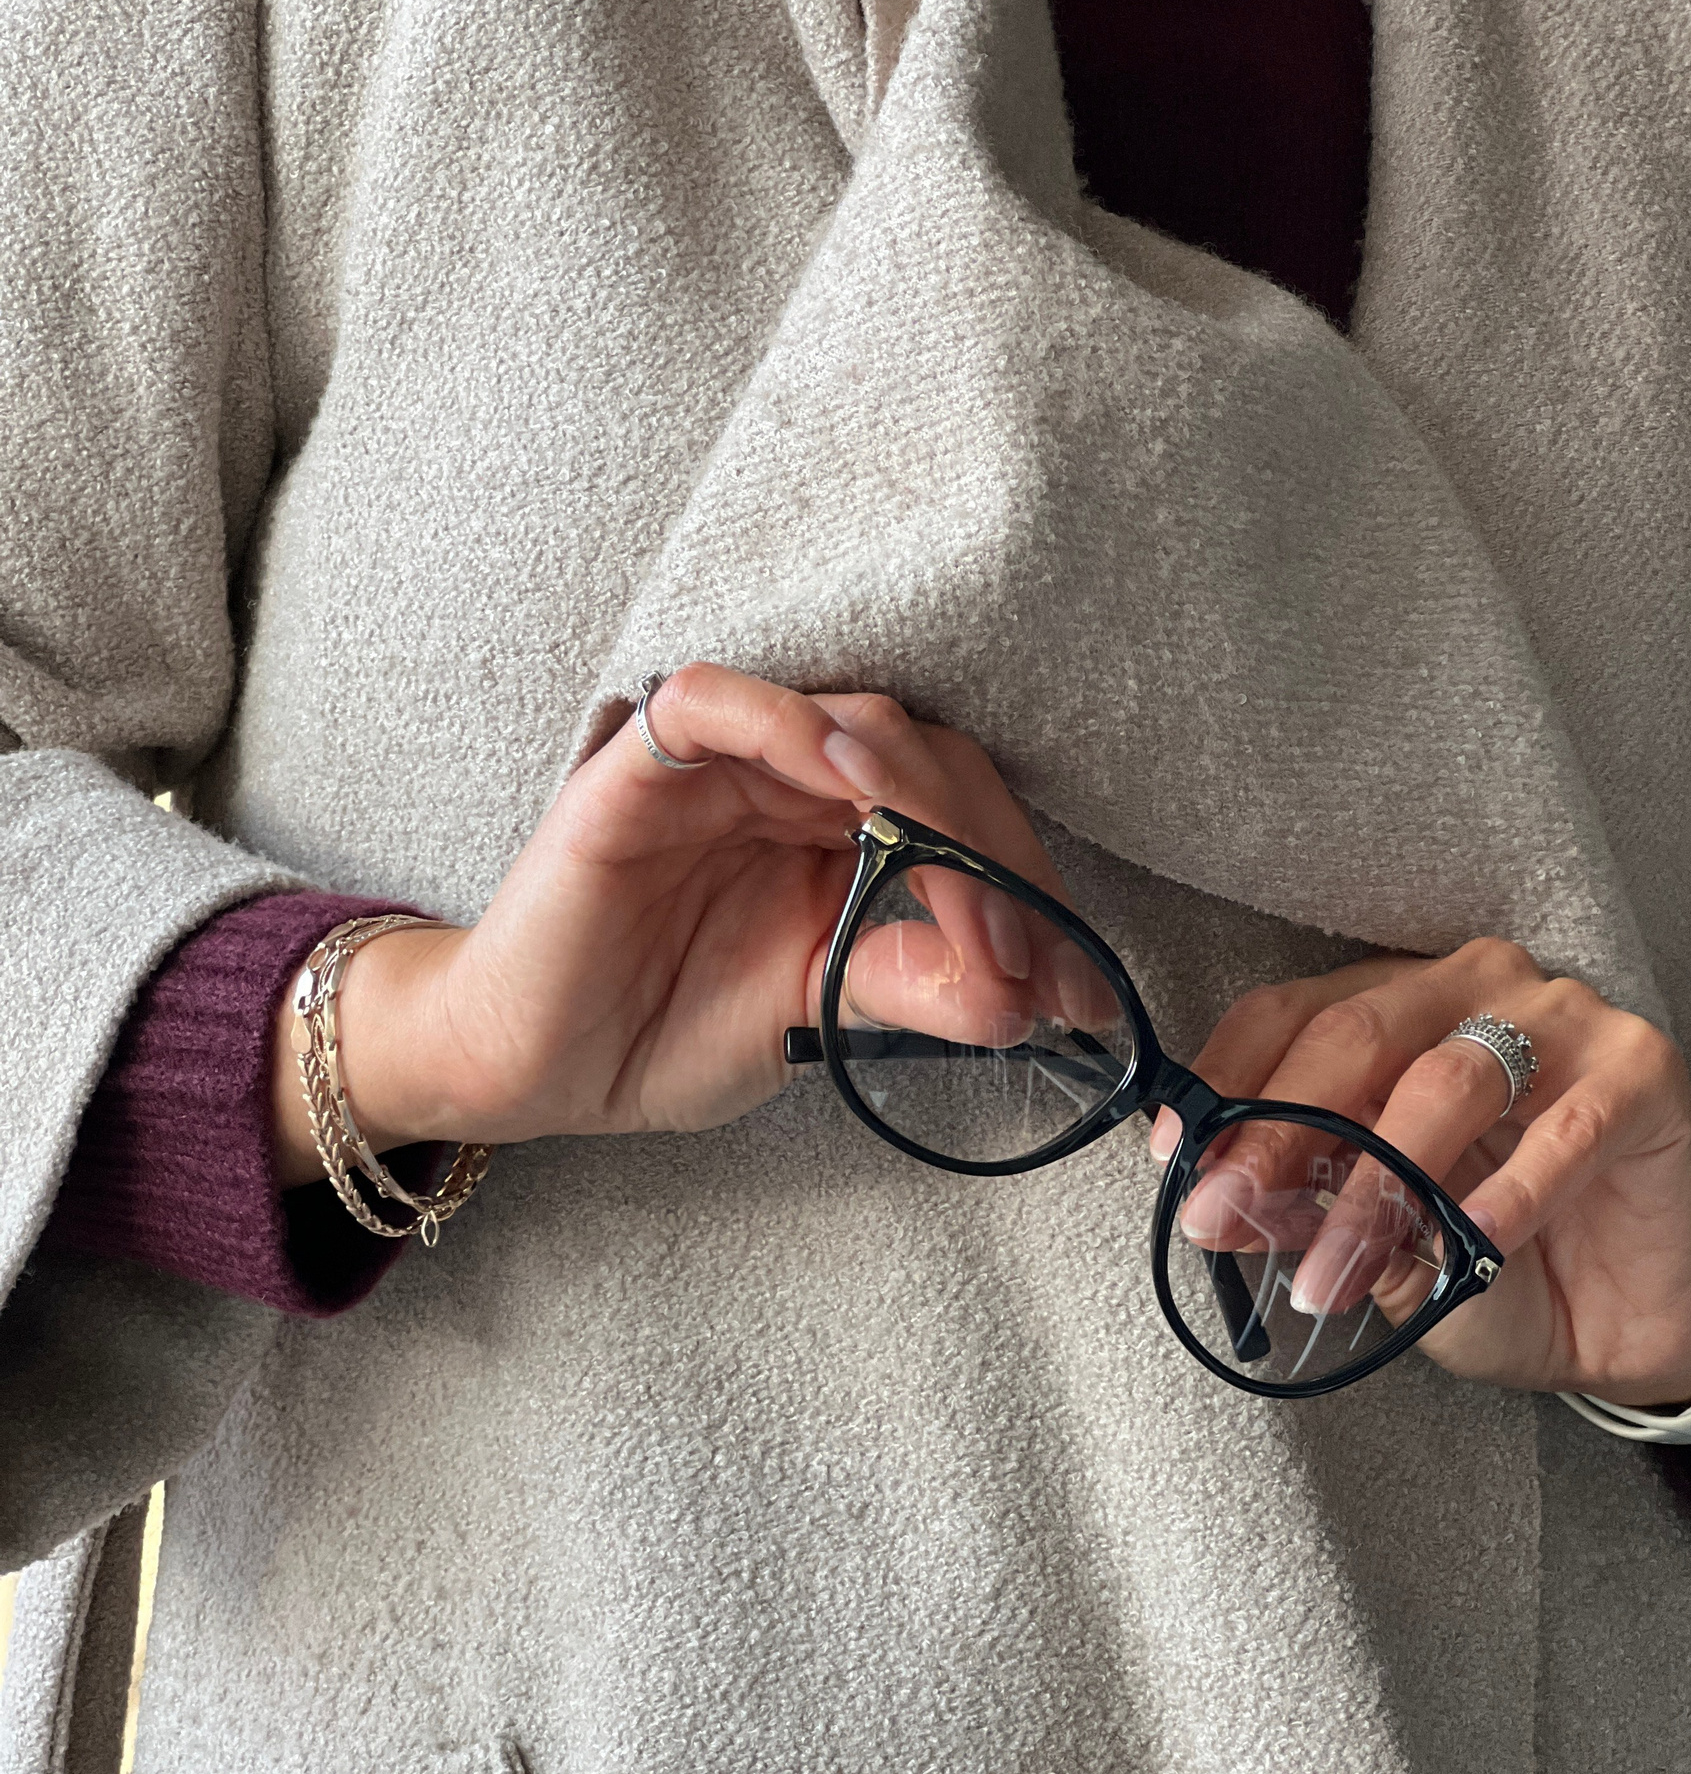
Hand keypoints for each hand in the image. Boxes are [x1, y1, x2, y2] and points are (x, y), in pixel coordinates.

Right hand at [272, 664, 1063, 1181]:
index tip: (1074, 983)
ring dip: (923, 797)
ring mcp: (721, 767)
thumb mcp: (819, 1013)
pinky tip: (841, 777)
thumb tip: (1033, 999)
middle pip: (930, 760)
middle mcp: (794, 781)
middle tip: (1028, 957)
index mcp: (845, 829)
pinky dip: (784, 724)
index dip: (1027, 884)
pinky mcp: (638, 770)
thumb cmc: (662, 1026)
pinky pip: (714, 705)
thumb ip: (913, 984)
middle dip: (995, 856)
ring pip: (850, 723)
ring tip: (961, 890)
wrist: (532, 1068)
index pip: (964, 813)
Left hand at [1152, 943, 1690, 1472]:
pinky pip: (1563, 1126)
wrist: (1624, 1326)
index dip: (1226, 1085)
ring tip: (1330, 1273)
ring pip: (1444, 1079)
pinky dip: (1509, 1190)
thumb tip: (1228, 1201)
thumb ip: (1312, 1210)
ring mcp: (1563, 1017)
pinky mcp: (1641, 1068)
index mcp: (1396, 1004)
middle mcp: (1474, 987)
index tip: (1175, 1161)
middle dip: (1276, 1133)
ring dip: (1376, 1185)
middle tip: (1226, 1215)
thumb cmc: (1494, 1265)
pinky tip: (1472, 1241)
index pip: (1290, 1015)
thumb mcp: (1381, 1244)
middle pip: (1355, 1036)